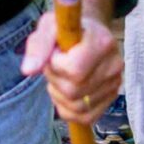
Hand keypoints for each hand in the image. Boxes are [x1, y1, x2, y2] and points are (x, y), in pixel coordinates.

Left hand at [21, 0, 122, 125]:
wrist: (88, 31)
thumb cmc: (67, 28)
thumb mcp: (48, 26)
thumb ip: (38, 45)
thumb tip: (28, 71)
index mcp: (102, 42)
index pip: (75, 70)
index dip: (56, 65)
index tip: (55, 53)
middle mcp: (114, 64)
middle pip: (74, 91)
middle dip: (55, 80)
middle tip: (55, 65)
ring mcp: (115, 82)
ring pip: (78, 107)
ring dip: (59, 95)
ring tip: (61, 77)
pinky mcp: (112, 96)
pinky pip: (86, 117)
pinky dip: (69, 109)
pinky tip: (65, 92)